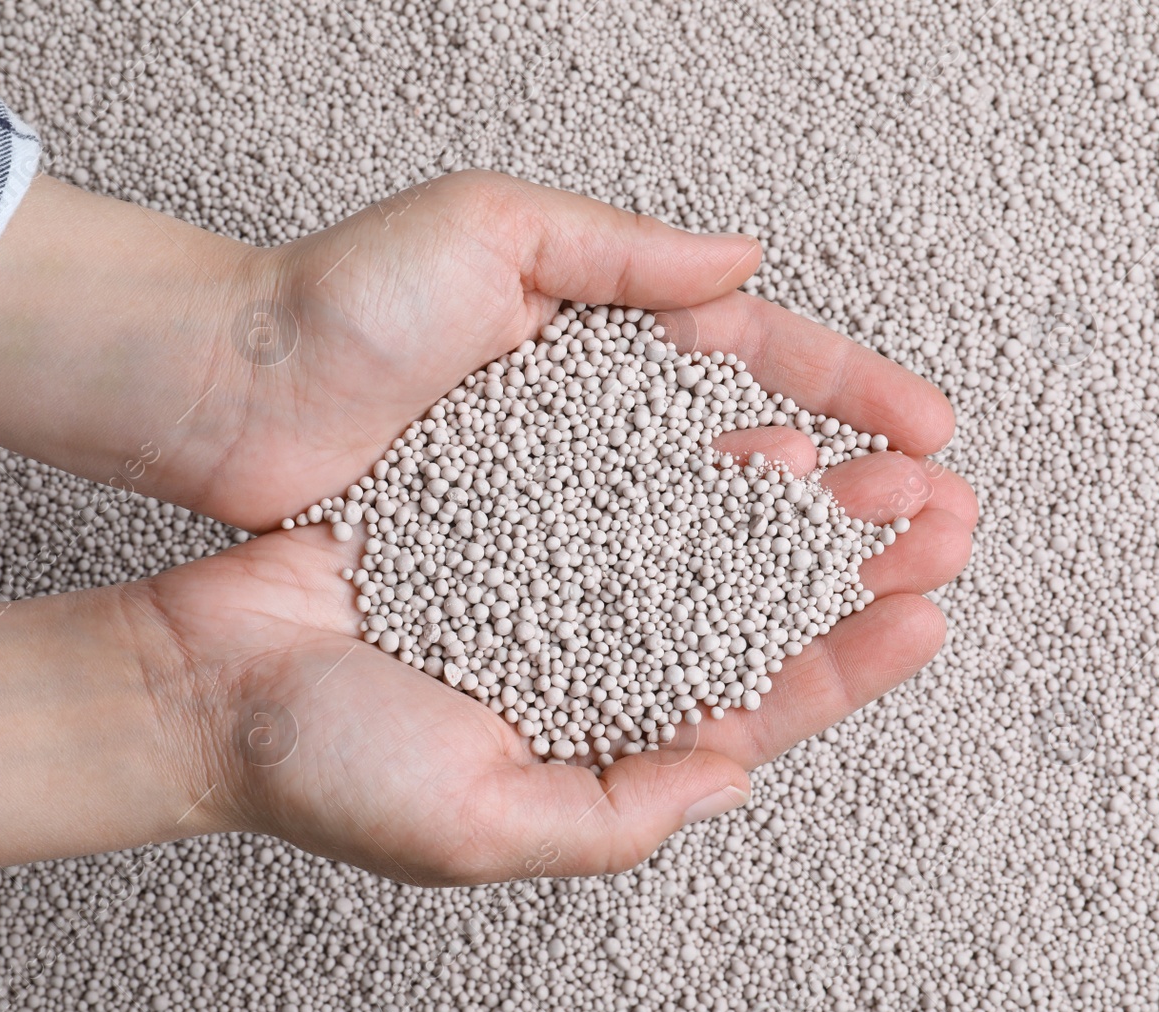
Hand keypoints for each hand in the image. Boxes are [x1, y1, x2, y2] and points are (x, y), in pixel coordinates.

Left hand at [0, 172, 958, 531]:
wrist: (219, 398)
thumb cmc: (337, 303)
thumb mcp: (485, 228)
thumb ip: (617, 249)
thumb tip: (746, 259)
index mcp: (599, 332)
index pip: (754, 358)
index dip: (849, 391)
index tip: (928, 432)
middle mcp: (589, 422)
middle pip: (749, 459)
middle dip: (852, 490)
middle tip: (939, 525)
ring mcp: (552, 502)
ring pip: (700, 538)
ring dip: (796, 563)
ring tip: (884, 587)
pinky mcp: (505, 569)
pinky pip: (618, 596)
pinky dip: (690, 615)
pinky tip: (754, 637)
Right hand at [126, 429, 975, 884]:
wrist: (203, 675)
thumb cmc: (323, 767)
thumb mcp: (478, 827)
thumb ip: (615, 814)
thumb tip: (732, 775)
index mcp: (595, 742)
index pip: (750, 707)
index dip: (845, 664)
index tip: (928, 613)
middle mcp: (585, 658)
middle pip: (744, 608)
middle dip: (843, 569)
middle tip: (938, 519)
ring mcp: (547, 577)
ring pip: (694, 532)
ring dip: (784, 501)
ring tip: (865, 462)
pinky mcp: (501, 505)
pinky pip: (609, 472)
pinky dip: (679, 451)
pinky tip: (739, 423)